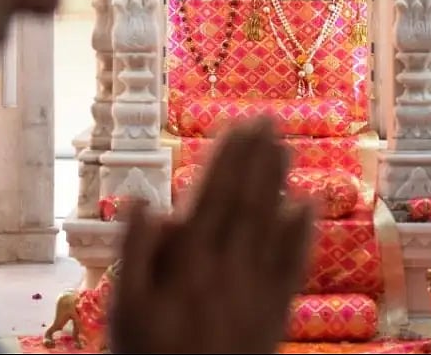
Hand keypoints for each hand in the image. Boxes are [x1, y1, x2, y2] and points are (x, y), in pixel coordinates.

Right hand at [108, 117, 314, 353]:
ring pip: (271, 223)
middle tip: (268, 118)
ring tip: (285, 146)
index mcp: (189, 261)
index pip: (213, 195)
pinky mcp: (274, 312)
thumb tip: (144, 200)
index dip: (228, 157)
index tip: (239, 123)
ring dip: (279, 182)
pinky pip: (292, 264)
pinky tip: (307, 206)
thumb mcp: (124, 309)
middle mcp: (228, 267)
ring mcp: (256, 289)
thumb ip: (136, 252)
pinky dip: (301, 232)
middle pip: (246, 201)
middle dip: (256, 157)